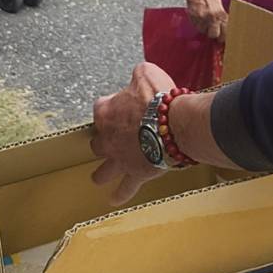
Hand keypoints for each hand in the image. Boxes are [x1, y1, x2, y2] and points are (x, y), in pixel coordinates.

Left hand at [90, 62, 176, 205]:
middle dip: (103, 142)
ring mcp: (120, 158)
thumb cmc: (160, 98)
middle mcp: (108, 138)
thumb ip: (138, 75)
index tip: (118, 107)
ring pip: (104, 170)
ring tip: (98, 177)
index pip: (100, 109)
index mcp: (107, 113)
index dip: (110, 107)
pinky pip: (125, 188)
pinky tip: (114, 199)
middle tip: (111, 140)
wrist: (174, 124)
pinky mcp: (135, 173)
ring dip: (102, 173)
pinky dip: (121, 194)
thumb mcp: (146, 73)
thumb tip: (139, 74)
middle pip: (98, 143)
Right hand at [184, 0, 227, 40]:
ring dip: (205, 29)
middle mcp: (209, 17)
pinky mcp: (190, 15)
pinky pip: (195, 25)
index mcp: (220, 13)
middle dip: (215, 33)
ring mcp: (199, 17)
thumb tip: (224, 21)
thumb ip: (221, 12)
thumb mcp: (220, 0)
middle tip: (216, 30)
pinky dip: (198, 23)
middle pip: (213, 35)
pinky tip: (200, 18)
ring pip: (203, 31)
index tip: (225, 35)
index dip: (225, 35)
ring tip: (207, 23)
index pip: (225, 31)